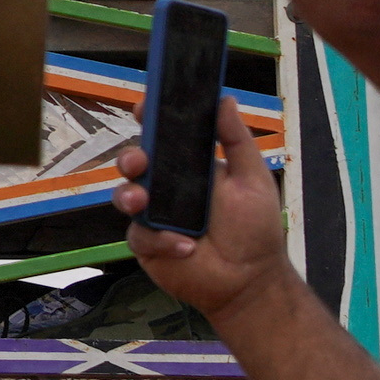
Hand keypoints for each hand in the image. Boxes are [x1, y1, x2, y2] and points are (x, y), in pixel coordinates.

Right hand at [130, 104, 293, 321]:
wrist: (250, 280)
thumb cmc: (255, 229)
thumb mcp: (252, 179)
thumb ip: (236, 140)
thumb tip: (224, 99)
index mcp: (190, 166)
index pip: (163, 136)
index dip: (149, 119)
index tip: (143, 107)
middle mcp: (167, 187)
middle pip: (135, 162)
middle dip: (129, 157)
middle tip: (139, 163)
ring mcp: (154, 216)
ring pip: (125, 196)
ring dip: (129, 195)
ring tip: (142, 203)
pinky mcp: (147, 245)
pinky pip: (139, 235)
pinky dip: (160, 239)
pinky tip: (185, 246)